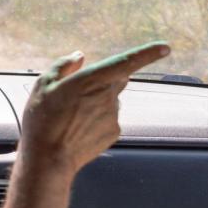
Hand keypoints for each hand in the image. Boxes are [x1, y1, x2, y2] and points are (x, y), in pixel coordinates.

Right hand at [19, 42, 170, 176]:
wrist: (49, 159)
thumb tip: (79, 56)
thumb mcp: (44, 84)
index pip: (126, 62)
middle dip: (105, 79)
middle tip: (80, 92)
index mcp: (91, 80)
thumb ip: (64, 65)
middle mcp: (107, 96)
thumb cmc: (42, 119)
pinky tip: (79, 129)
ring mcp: (113, 115)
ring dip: (98, 102)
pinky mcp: (114, 132)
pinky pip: (109, 118)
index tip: (165, 48)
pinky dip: (98, 120)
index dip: (148, 54)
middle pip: (117, 78)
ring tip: (72, 117)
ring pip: (111, 100)